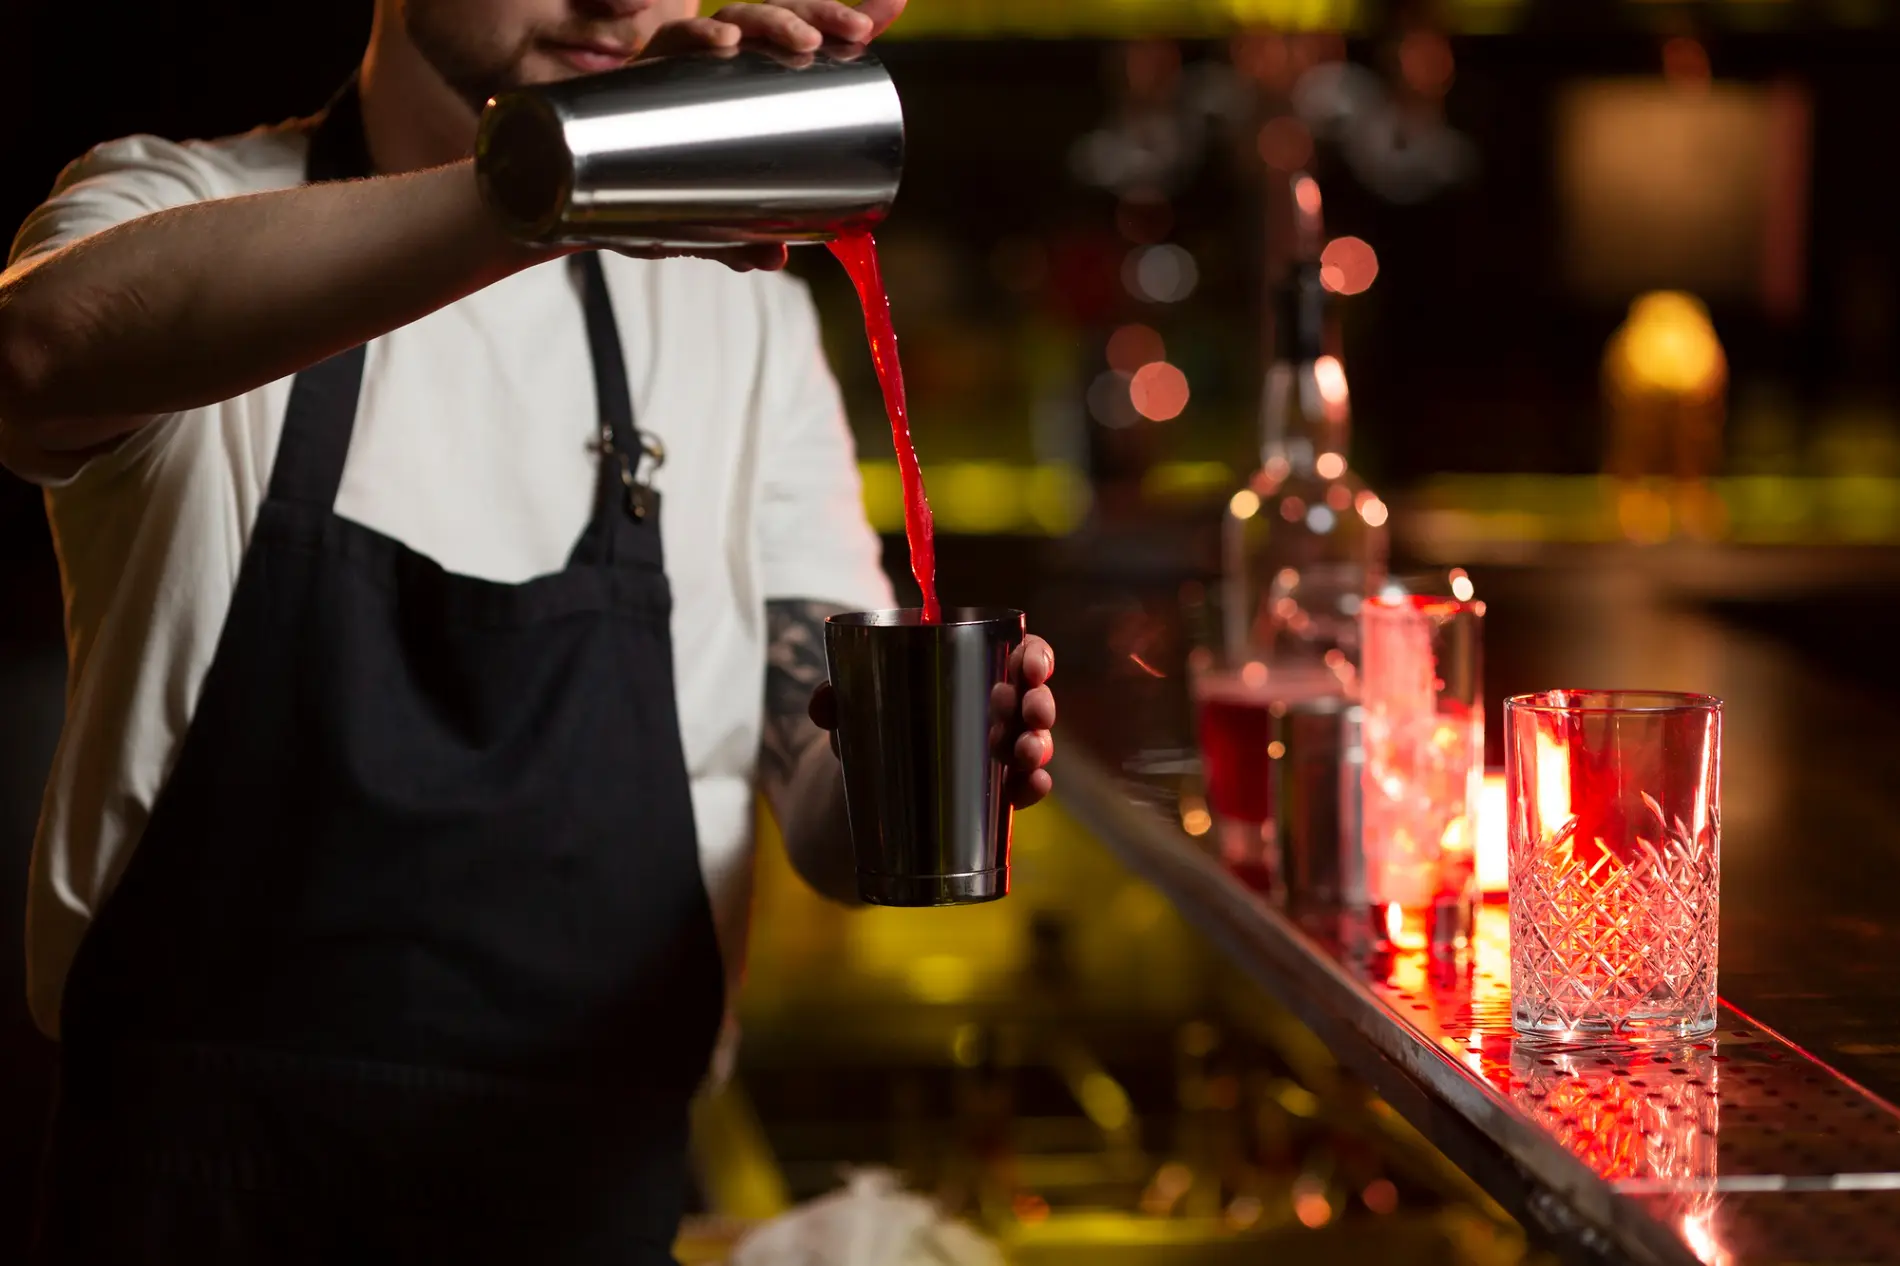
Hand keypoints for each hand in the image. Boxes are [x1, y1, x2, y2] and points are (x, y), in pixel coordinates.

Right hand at [621, 1, 909, 273]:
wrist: (575, 198)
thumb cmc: (649, 195)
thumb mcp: (707, 216)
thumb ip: (741, 235)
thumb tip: (779, 259)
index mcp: (743, 79)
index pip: (797, 36)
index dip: (837, 17)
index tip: (879, 20)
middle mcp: (712, 59)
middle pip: (774, 19)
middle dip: (818, 15)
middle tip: (855, 32)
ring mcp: (678, 61)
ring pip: (732, 18)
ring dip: (771, 20)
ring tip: (803, 42)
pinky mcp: (640, 71)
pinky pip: (671, 44)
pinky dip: (696, 38)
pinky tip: (723, 41)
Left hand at [807, 633, 1057, 810]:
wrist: (866, 786)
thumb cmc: (872, 724)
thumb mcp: (852, 707)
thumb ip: (833, 699)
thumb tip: (823, 704)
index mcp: (973, 672)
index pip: (1019, 656)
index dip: (1037, 657)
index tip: (1033, 667)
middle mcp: (996, 709)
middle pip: (1035, 698)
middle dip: (1041, 704)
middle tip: (1031, 713)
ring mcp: (999, 751)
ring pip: (1035, 742)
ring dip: (1039, 746)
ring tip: (1024, 754)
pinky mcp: (994, 790)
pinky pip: (1023, 786)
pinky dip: (1032, 786)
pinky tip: (1031, 786)